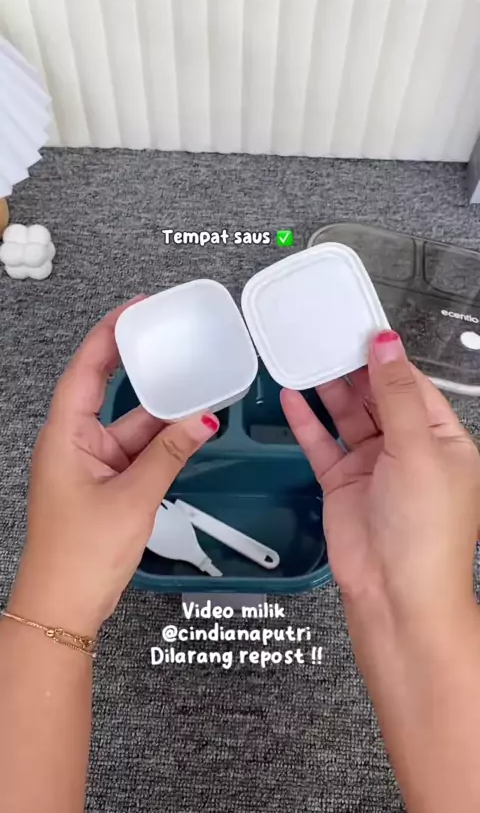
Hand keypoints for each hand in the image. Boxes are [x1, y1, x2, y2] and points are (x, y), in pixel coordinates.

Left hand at [9, 301, 218, 634]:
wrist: (64, 607)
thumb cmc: (78, 556)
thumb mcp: (133, 497)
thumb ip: (170, 454)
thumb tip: (201, 419)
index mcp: (64, 436)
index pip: (84, 369)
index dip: (108, 335)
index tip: (135, 311)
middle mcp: (73, 443)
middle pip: (107, 391)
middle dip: (137, 367)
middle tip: (166, 338)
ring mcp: (89, 464)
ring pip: (128, 425)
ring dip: (159, 414)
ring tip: (194, 389)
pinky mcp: (104, 483)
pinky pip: (135, 450)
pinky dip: (160, 442)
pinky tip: (187, 432)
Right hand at [281, 330, 479, 620]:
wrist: (394, 593)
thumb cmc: (425, 533)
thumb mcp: (418, 450)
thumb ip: (397, 395)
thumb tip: (387, 345)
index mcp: (442, 440)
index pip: (412, 385)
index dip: (387, 357)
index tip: (361, 328)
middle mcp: (409, 450)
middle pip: (378, 397)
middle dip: (354, 369)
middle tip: (327, 337)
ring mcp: (374, 466)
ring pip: (348, 416)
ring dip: (329, 390)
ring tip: (306, 358)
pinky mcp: (343, 482)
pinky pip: (322, 443)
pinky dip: (306, 421)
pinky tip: (292, 398)